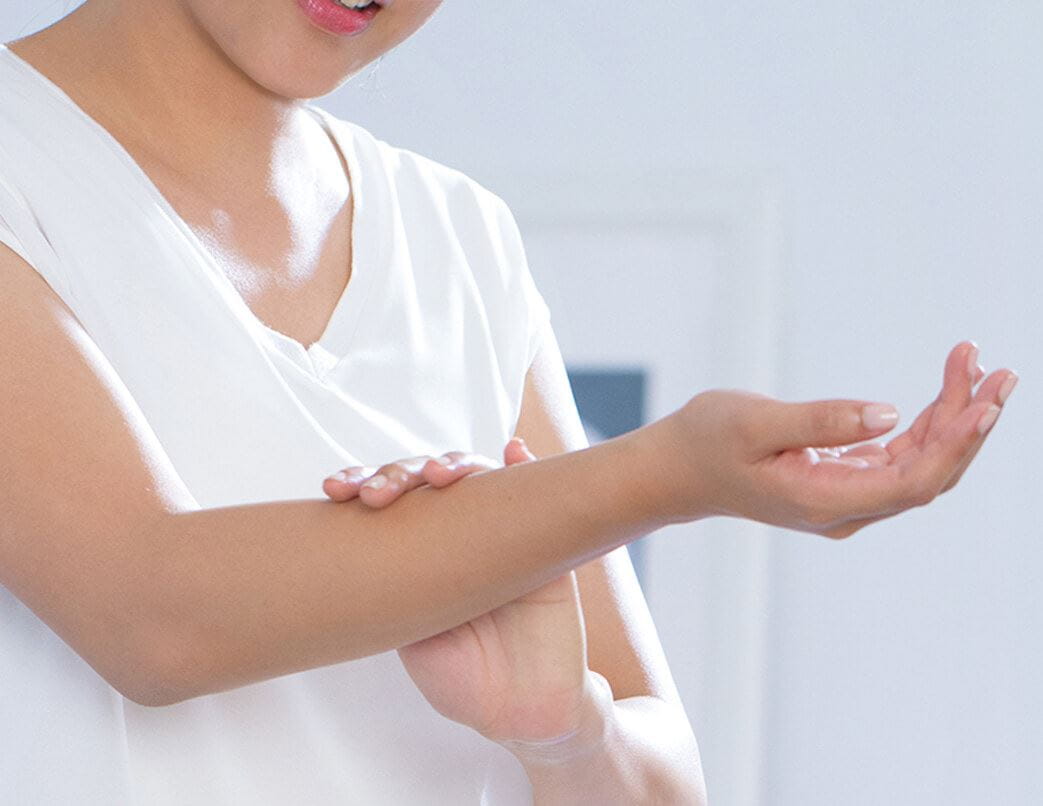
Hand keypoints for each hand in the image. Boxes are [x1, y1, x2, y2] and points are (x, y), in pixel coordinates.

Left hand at [321, 439, 598, 746]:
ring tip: (442, 475)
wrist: (522, 713)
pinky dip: (527, 466)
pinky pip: (539, 492)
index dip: (361, 484)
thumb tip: (355, 545)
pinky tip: (515, 452)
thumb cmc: (462, 679)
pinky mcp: (545, 545)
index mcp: (419, 550)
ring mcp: (501, 531)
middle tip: (377, 494)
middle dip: (398, 473)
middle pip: (426, 479)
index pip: (390, 502)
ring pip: (476, 476)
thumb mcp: (412, 636)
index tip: (335, 491)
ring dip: (455, 464)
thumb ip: (395, 590)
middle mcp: (458, 530)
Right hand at [652, 340, 1016, 537]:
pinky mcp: (841, 482)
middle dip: (968, 423)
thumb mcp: (753, 422)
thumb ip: (821, 421)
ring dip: (950, 418)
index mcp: (823, 500)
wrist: (676, 469)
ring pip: (919, 464)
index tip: (986, 401)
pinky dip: (925, 423)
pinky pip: (899, 457)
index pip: (912, 482)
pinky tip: (942, 391)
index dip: (957, 444)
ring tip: (970, 362)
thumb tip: (889, 414)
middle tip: (996, 369)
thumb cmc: (705, 441)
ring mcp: (845, 499)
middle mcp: (843, 509)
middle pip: (928, 474)